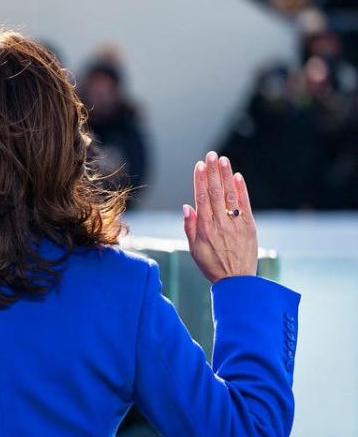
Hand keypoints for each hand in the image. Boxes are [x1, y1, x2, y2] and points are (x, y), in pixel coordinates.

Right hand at [183, 152, 257, 282]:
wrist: (237, 282)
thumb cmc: (212, 266)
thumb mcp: (194, 250)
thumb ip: (190, 227)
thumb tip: (187, 207)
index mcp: (205, 228)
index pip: (201, 198)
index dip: (200, 180)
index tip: (199, 165)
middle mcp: (220, 223)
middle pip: (215, 192)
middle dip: (213, 172)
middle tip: (212, 154)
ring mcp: (236, 224)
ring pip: (230, 195)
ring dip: (226, 176)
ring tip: (224, 160)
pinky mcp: (249, 227)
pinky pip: (245, 205)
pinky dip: (241, 190)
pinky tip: (238, 177)